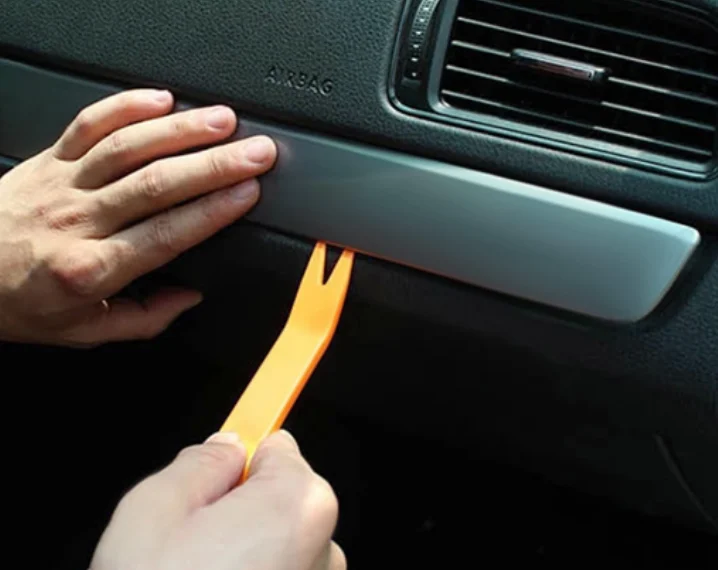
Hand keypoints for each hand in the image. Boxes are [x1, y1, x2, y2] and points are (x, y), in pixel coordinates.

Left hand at [0, 89, 275, 345]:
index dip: (214, 210)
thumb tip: (188, 298)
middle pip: (157, 184)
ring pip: (128, 147)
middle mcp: (77, 221)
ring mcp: (62, 184)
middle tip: (255, 152)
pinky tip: (160, 99)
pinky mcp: (47, 159)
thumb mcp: (84, 332)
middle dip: (215, 164)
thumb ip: (144, 319)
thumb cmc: (18, 303)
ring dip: (181, 130)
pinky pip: (88, 124)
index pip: (167, 234)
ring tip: (223, 120)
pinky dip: (125, 106)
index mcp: (91, 269)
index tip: (248, 193)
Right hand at [90, 431, 344, 569]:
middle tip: (194, 539)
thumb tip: (224, 449)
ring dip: (252, 552)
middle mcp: (325, 548)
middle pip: (285, 498)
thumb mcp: (152, 510)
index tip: (254, 439)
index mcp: (296, 504)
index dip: (250, 451)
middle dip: (245, 507)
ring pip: (285, 546)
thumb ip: (197, 464)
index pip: (281, 447)